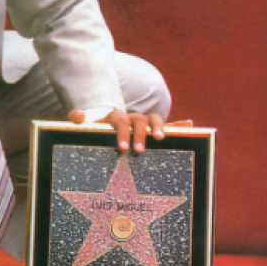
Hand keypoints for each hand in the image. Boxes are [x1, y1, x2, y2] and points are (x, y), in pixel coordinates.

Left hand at [69, 109, 193, 152]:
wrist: (105, 123)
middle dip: (140, 135)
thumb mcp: (86, 125)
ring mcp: (143, 123)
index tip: (123, 148)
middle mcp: (131, 117)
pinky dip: (179, 124)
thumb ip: (80, 119)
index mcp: (116, 117)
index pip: (121, 121)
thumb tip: (76, 115)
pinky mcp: (153, 129)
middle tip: (139, 150)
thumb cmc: (96, 128)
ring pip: (155, 119)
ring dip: (160, 127)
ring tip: (161, 139)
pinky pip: (169, 125)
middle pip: (139, 120)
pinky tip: (190, 125)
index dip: (123, 133)